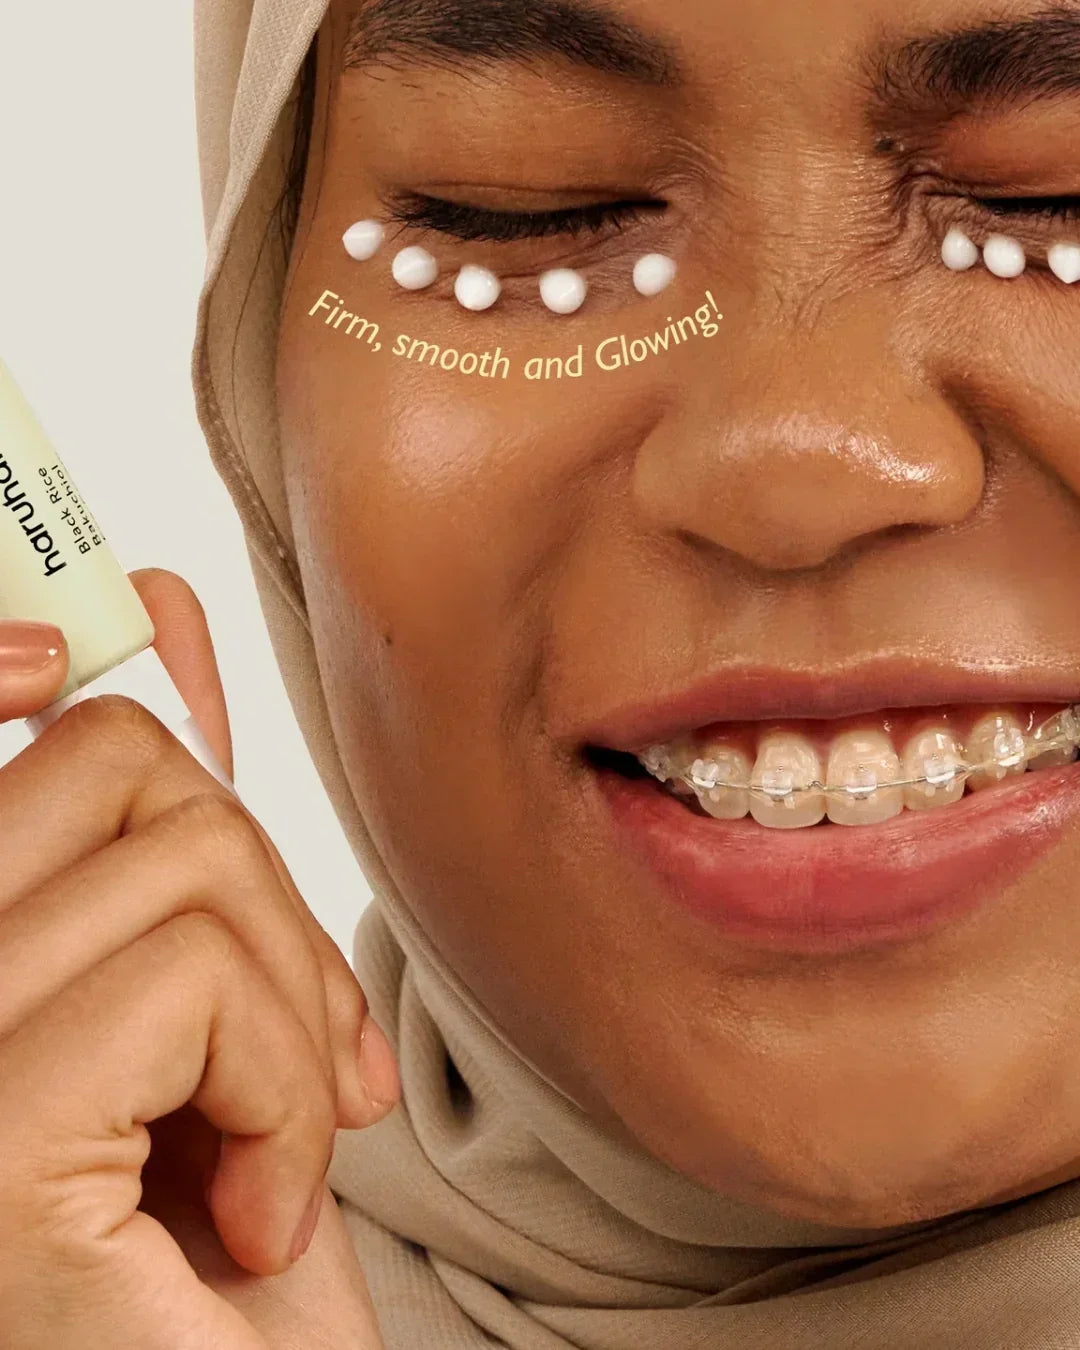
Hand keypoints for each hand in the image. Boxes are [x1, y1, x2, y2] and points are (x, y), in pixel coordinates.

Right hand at [0, 569, 395, 1349]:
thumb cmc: (223, 1259)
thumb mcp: (207, 1013)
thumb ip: (165, 840)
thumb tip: (160, 628)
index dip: (39, 648)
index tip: (125, 623)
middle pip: (112, 763)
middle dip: (261, 891)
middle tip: (294, 1049)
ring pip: (183, 860)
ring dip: (292, 1014)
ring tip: (274, 1152)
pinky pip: (195, 977)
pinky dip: (285, 1088)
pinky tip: (255, 1212)